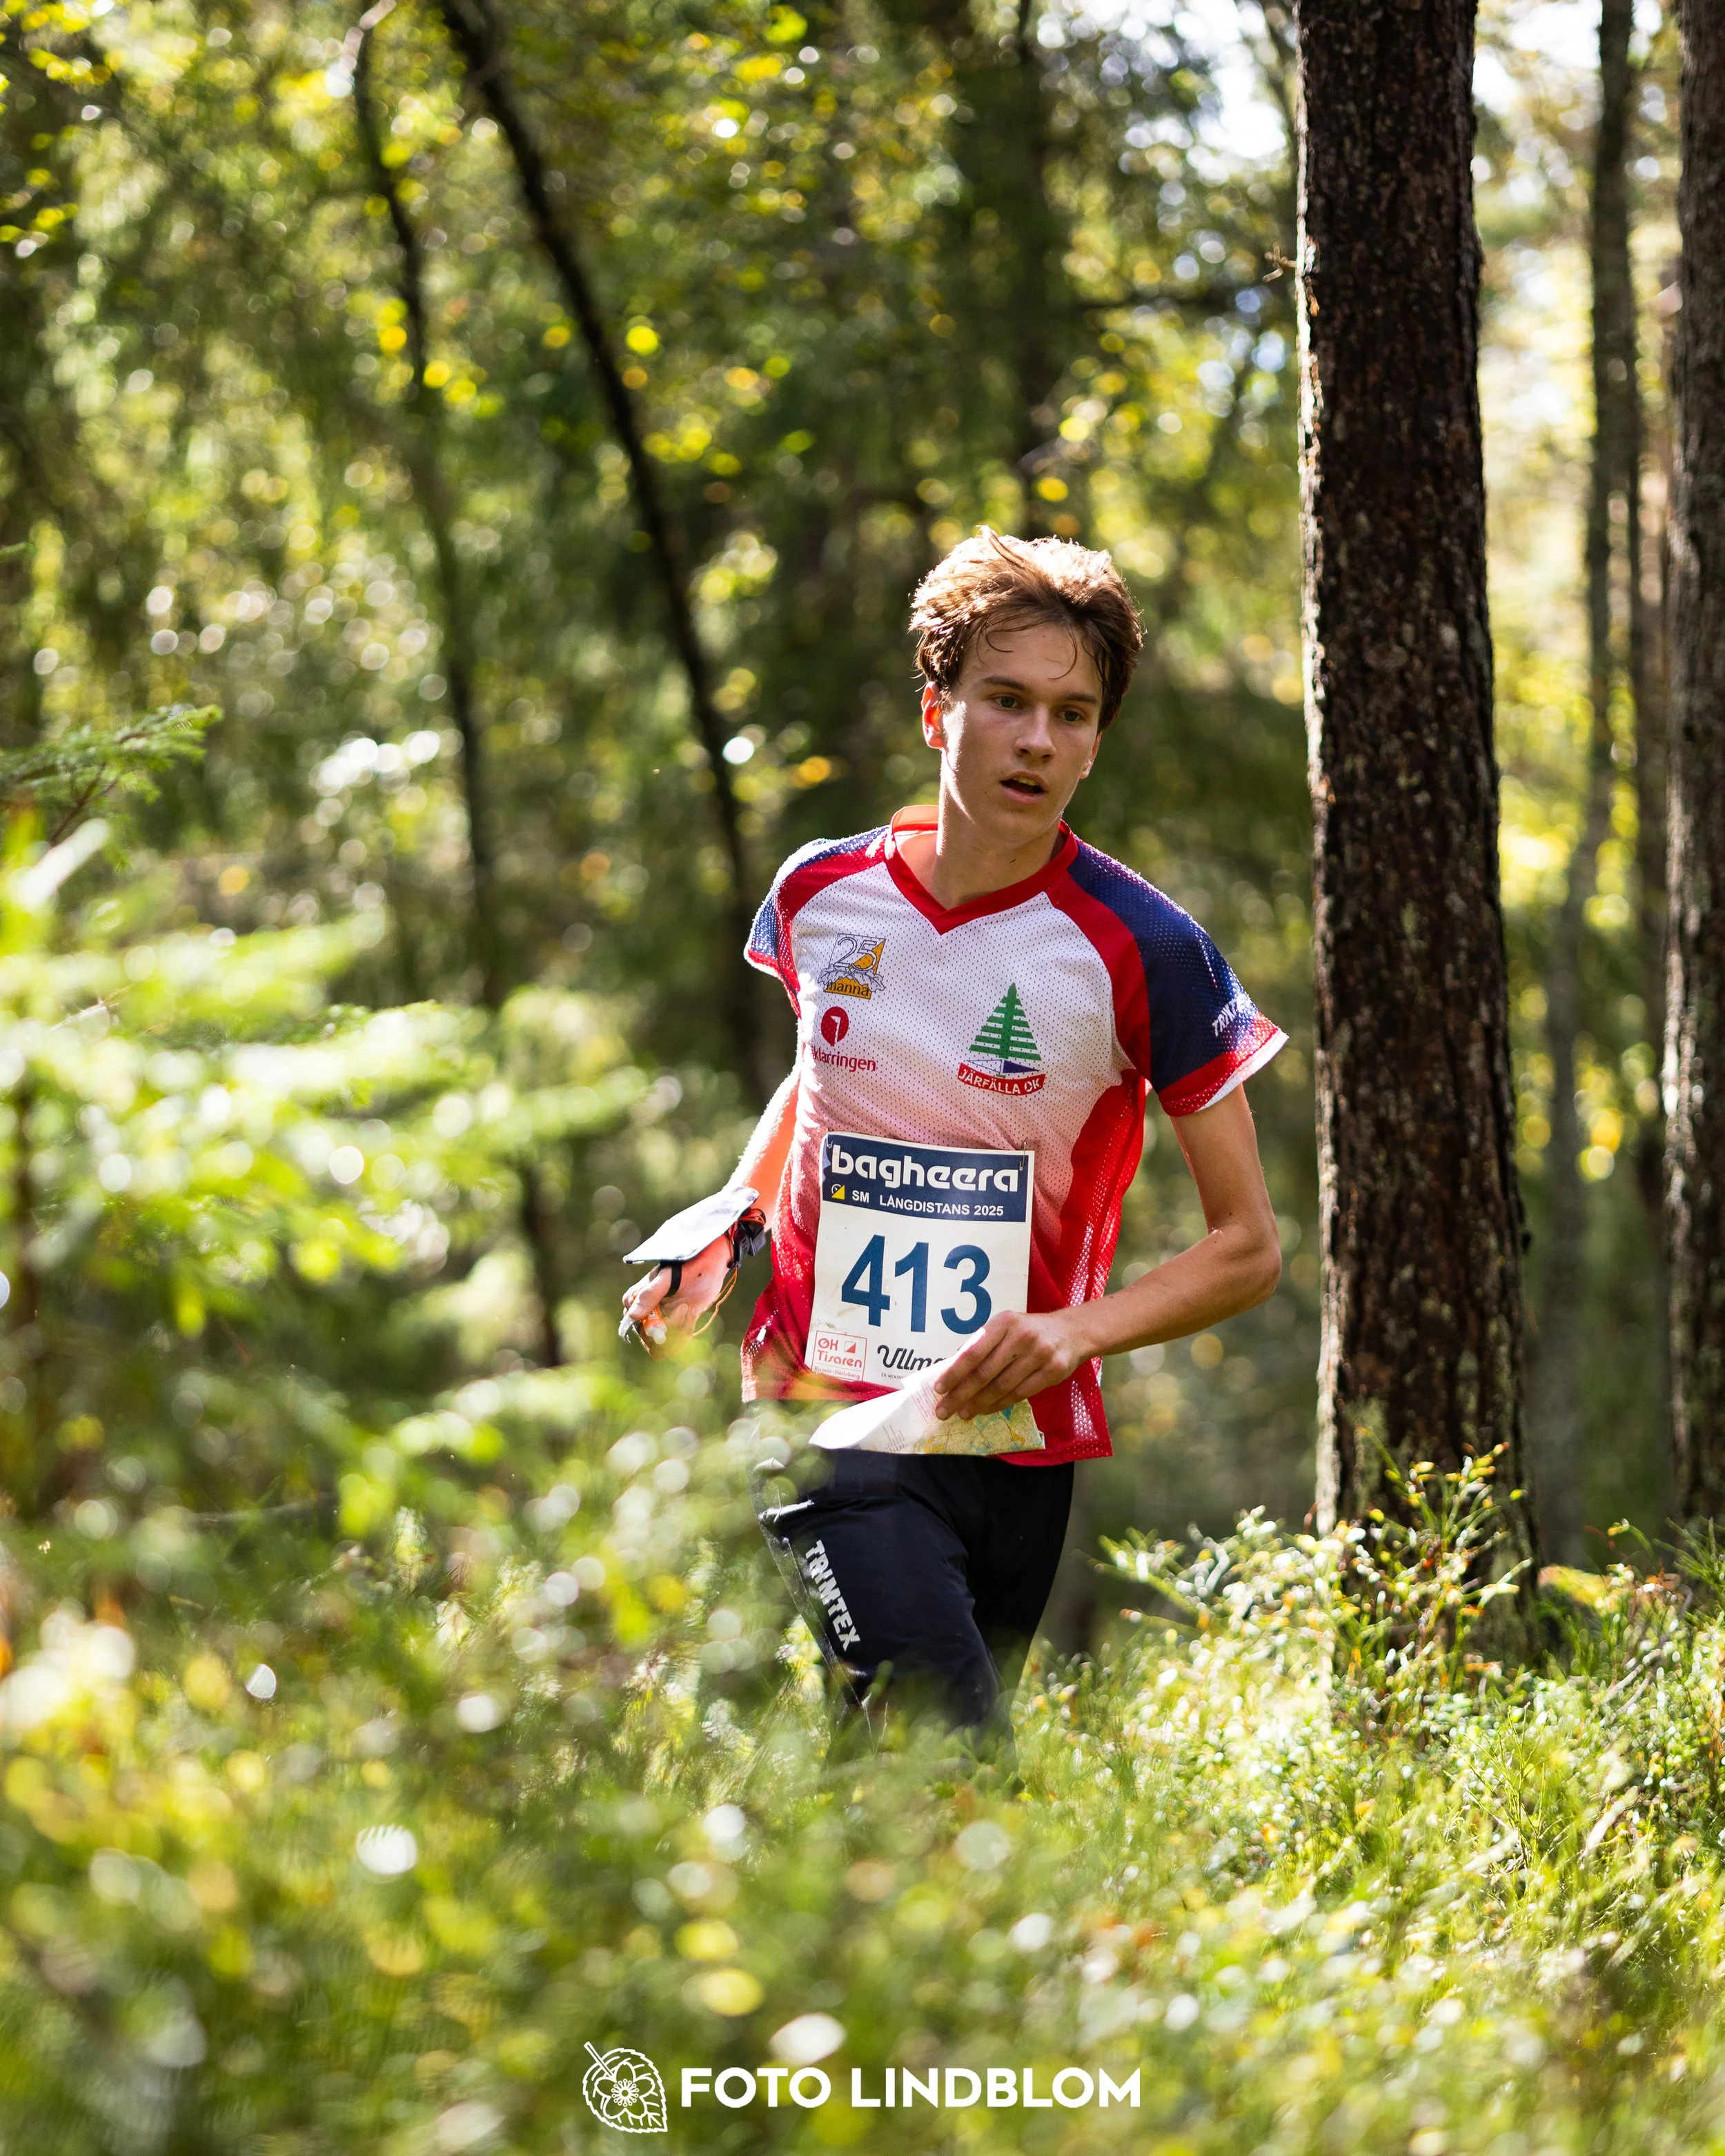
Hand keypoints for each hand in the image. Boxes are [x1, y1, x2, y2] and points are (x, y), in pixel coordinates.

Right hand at [620, 1233, 733, 1352]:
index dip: (648, 1324)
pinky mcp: (676, 1324)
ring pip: (662, 1342)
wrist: (711, 1265)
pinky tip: (692, 1314)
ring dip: (678, 1330)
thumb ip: (650, 1295)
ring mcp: (661, 1318)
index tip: (668, 1310)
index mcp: (639, 1296)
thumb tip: (632, 1316)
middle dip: (668, 1327)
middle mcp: (647, 1310)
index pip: (632, 1321)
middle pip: (647, 1336)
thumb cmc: (687, 1265)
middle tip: (684, 1308)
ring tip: (688, 1310)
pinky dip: (685, 1331)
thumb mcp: (668, 1278)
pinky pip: (675, 1341)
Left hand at [932, 1308, 1091, 1420]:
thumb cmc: (1030, 1331)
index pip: (973, 1351)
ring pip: (1001, 1386)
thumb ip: (984, 1345)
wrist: (1072, 1331)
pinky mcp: (1052, 1371)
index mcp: (1004, 1322)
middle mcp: (1021, 1336)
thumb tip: (951, 1371)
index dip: (954, 1372)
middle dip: (961, 1394)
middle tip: (944, 1410)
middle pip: (984, 1372)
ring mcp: (1039, 1354)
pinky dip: (999, 1405)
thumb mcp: (1007, 1328)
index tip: (939, 1388)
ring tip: (963, 1414)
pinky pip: (1019, 1394)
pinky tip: (985, 1410)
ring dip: (978, 1403)